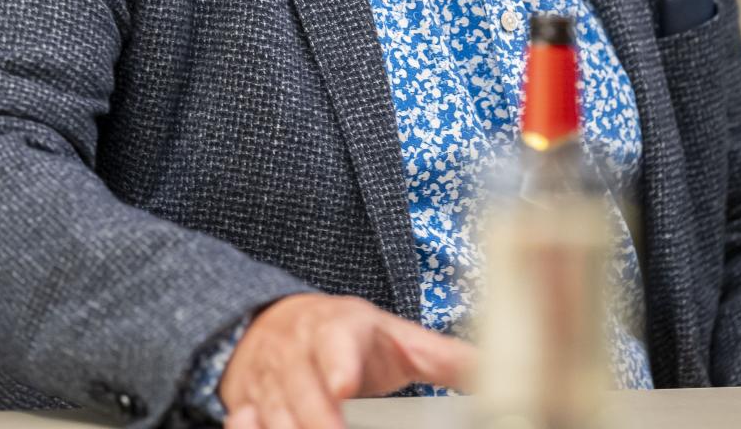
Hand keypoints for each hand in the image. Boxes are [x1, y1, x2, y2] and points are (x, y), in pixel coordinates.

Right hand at [220, 294, 474, 428]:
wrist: (275, 323)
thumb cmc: (346, 337)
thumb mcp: (394, 338)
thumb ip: (443, 358)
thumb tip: (496, 370)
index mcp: (339, 328)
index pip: (337, 341)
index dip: (340, 363)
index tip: (346, 384)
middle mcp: (299, 350)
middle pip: (304, 389)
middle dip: (318, 418)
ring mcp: (270, 377)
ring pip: (273, 411)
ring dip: (288, 428)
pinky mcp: (246, 400)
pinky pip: (243, 421)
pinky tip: (256, 428)